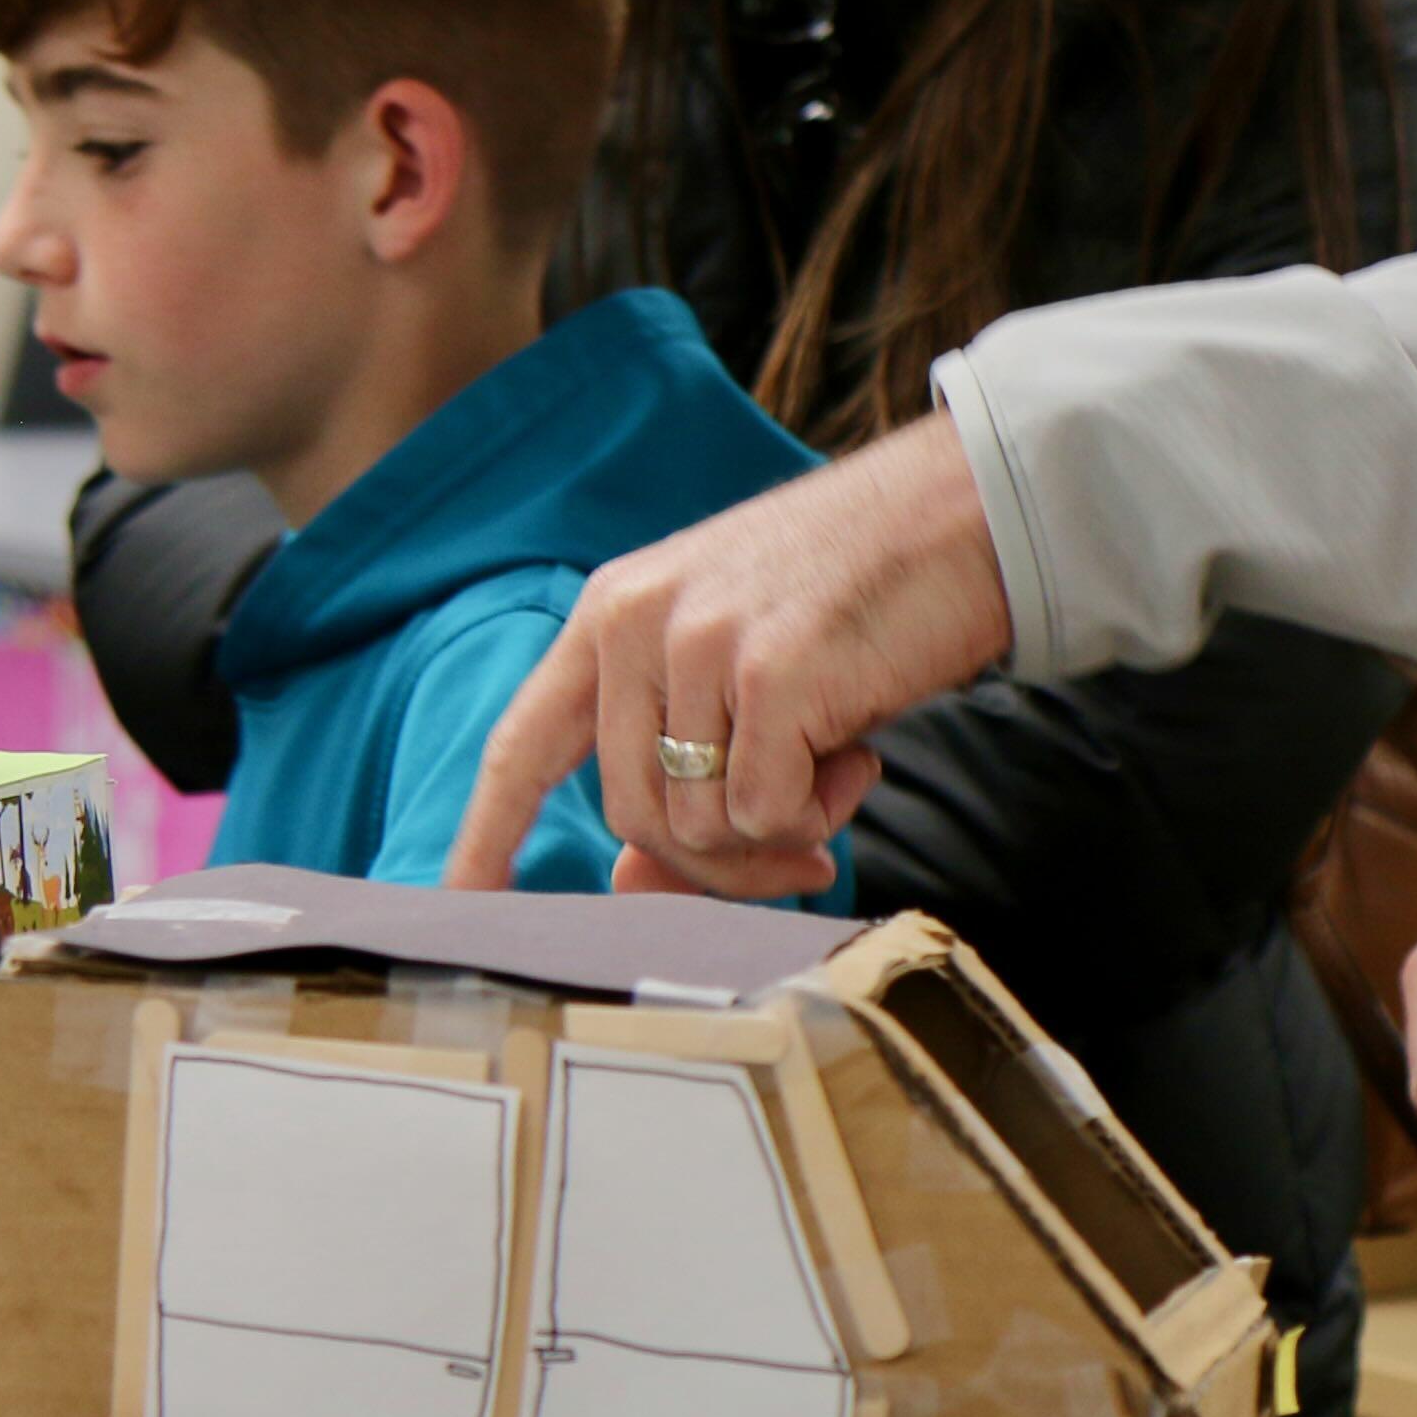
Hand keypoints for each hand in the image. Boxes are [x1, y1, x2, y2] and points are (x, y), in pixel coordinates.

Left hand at [444, 416, 1016, 898]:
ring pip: (698, 827)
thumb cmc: (854, 593)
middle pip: (633, 815)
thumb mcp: (738, 664)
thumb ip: (674, 758)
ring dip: (778, 828)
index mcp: (611, 612)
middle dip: (715, 859)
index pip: (525, 743)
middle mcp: (636, 622)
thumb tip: (628, 880)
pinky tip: (859, 751)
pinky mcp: (767, 675)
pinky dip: (818, 810)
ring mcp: (696, 644)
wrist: (961, 512)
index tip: (455, 905)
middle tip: (801, 837)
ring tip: (837, 758)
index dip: (486, 836)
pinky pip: (764, 816)